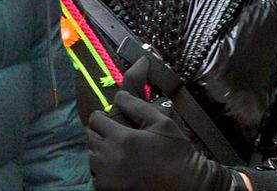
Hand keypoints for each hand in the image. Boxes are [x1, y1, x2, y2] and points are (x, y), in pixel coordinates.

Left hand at [87, 65, 231, 190]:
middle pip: (90, 138)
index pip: (95, 120)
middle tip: (115, 136)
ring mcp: (108, 177)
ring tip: (118, 152)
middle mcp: (110, 158)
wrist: (187, 186)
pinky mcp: (108, 190)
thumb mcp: (162, 123)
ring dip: (100, 152)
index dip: (102, 117)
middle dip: (100, 133)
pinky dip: (103, 171)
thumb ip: (137, 106)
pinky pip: (97, 176)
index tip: (111, 121)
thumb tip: (119, 96)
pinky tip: (120, 169)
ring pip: (92, 157)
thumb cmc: (177, 153)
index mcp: (122, 138)